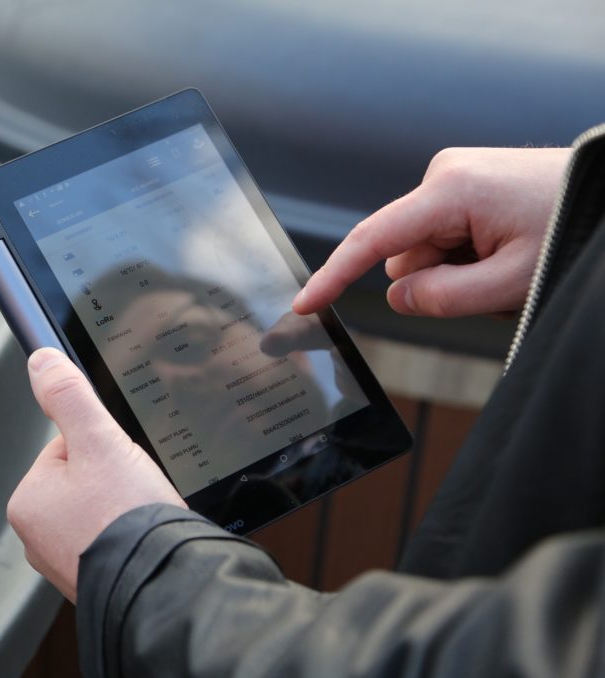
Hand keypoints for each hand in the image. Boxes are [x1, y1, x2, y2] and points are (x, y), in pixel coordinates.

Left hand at [7, 348, 185, 602]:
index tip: (119, 465)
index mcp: (27, 501)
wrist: (163, 584)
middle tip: (134, 494)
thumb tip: (41, 361)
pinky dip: (131, 535)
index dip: (103, 447)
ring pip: (103, 510)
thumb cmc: (127, 520)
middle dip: (116, 480)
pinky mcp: (95, 580)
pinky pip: (115, 540)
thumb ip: (69, 397)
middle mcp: (36, 537)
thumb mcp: (99, 441)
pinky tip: (144, 537)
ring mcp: (66, 562)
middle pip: (86, 478)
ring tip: (141, 517)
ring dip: (126, 508)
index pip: (68, 447)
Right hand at [292, 147, 569, 317]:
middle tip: (496, 283)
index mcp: (450, 190)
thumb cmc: (571, 225)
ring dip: (456, 269)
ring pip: (426, 250)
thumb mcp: (511, 281)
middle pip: (407, 254)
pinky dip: (467, 256)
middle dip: (437, 279)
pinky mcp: (465, 185)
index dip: (334, 277)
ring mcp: (454, 177)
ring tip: (509, 262)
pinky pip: (444, 236)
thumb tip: (396, 296)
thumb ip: (443, 297)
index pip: (373, 241)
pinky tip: (505, 248)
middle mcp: (443, 175)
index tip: (304, 304)